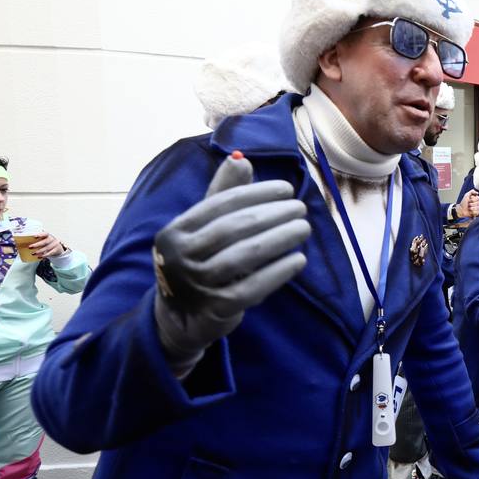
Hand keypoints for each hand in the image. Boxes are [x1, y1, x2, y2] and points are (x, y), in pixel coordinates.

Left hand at [27, 233, 66, 259]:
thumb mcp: (44, 239)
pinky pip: (50, 253)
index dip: (40, 235)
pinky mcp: (56, 250)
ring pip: (47, 248)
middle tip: (30, 247)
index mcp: (48, 235)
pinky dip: (44, 255)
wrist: (57, 247)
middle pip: (45, 242)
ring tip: (33, 253)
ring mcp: (55, 244)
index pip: (45, 233)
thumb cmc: (47, 242)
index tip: (34, 236)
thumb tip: (22, 241)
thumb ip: (37, 239)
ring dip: (39, 251)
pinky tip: (39, 257)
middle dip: (37, 245)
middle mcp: (52, 239)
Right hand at [152, 153, 310, 366]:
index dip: (256, 193)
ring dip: (279, 238)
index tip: (287, 189)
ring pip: (244, 255)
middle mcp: (180, 256)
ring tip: (303, 228)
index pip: (220, 204)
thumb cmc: (198, 263)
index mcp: (175, 231)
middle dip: (272, 214)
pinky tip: (299, 259)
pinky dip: (278, 272)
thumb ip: (221, 195)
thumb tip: (241, 160)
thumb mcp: (202, 230)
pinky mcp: (216, 309)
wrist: (181, 319)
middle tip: (300, 208)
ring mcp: (197, 284)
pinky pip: (253, 287)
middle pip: (234, 228)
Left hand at [456, 189, 478, 218]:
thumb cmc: (463, 203)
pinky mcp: (477, 213)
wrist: (461, 209)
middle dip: (471, 204)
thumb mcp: (466, 195)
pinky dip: (472, 212)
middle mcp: (477, 203)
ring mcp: (478, 208)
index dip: (473, 199)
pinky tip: (470, 211)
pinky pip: (476, 212)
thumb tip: (478, 193)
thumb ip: (472, 191)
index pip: (478, 198)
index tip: (469, 199)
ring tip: (469, 208)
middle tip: (468, 204)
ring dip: (471, 208)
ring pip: (477, 208)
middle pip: (478, 203)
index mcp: (476, 199)